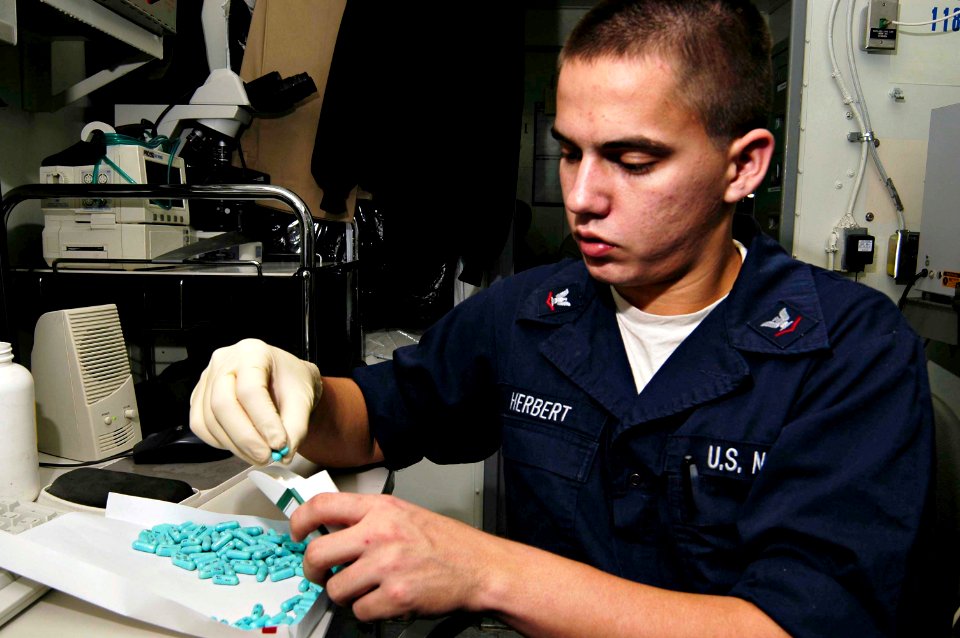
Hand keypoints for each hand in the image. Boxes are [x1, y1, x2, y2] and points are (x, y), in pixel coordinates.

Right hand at [189, 338, 322, 464]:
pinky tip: (243, 446)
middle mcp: (224, 361)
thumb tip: (284, 452)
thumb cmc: (291, 381)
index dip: (264, 421)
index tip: (279, 444)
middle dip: (246, 438)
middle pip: (223, 404)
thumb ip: (296, 426)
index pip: (251, 389)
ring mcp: (207, 379)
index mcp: (252, 352)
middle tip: (266, 457)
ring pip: (210, 420)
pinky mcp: (199, 398)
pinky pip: (202, 426)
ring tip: (260, 455)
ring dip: (236, 446)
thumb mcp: (303, 399)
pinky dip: (223, 442)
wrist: (283, 381)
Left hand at [290, 493, 496, 620]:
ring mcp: (387, 565)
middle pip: (317, 552)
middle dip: (312, 569)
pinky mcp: (395, 596)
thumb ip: (367, 518)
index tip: (297, 533)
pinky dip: (368, 611)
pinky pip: (359, 611)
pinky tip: (384, 600)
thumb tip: (329, 529)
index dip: (300, 520)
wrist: (479, 566)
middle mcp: (380, 533)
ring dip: (345, 594)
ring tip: (365, 588)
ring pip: (335, 588)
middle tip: (320, 573)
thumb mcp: (403, 514)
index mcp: (380, 508)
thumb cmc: (444, 542)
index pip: (322, 505)